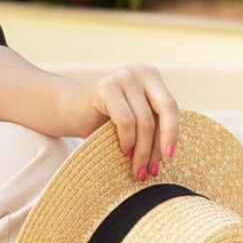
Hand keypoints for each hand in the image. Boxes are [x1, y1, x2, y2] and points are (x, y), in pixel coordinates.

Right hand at [70, 64, 179, 180]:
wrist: (70, 111)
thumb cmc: (104, 122)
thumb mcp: (135, 121)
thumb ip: (152, 126)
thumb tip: (169, 153)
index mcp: (152, 78)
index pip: (170, 107)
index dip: (172, 133)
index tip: (170, 157)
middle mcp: (140, 72)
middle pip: (165, 109)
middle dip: (161, 142)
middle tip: (154, 169)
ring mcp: (123, 77)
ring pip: (145, 121)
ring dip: (142, 151)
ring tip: (138, 170)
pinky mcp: (106, 87)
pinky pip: (126, 121)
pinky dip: (128, 140)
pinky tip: (124, 152)